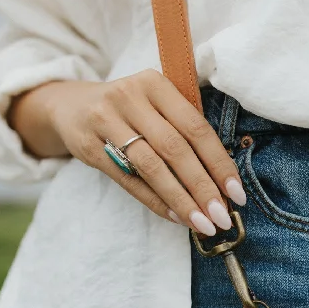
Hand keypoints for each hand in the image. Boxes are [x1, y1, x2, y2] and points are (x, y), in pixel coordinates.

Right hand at [8, 70, 246, 234]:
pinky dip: (155, 201)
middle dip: (203, 187)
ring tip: (202, 224)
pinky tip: (175, 216)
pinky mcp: (89, 146)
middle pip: (175, 149)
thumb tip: (222, 183)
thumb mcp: (155, 104)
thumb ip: (184, 131)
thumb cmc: (129, 111)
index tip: (237, 194)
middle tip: (222, 217)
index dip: (219, 163)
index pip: (196, 128)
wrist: (71, 107)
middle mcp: (130, 97)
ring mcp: (105, 120)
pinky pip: (128, 180)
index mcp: (155, 83)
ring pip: (151, 167)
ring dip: (181, 200)